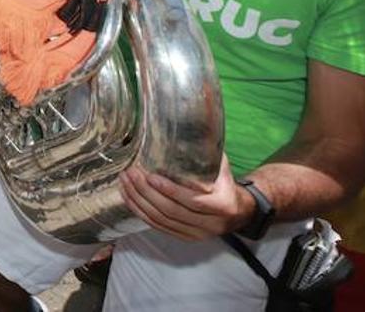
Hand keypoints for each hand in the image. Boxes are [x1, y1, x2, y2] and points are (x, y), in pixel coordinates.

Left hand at [119, 154, 253, 241]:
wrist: (239, 210)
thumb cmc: (225, 183)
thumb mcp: (221, 167)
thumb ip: (206, 152)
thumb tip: (185, 126)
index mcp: (223, 205)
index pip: (194, 201)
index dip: (170, 190)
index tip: (150, 176)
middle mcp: (211, 224)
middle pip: (172, 211)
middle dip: (146, 192)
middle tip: (131, 173)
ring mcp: (197, 234)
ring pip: (161, 220)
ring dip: (139, 201)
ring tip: (124, 182)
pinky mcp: (185, 237)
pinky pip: (158, 227)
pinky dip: (140, 212)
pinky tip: (129, 197)